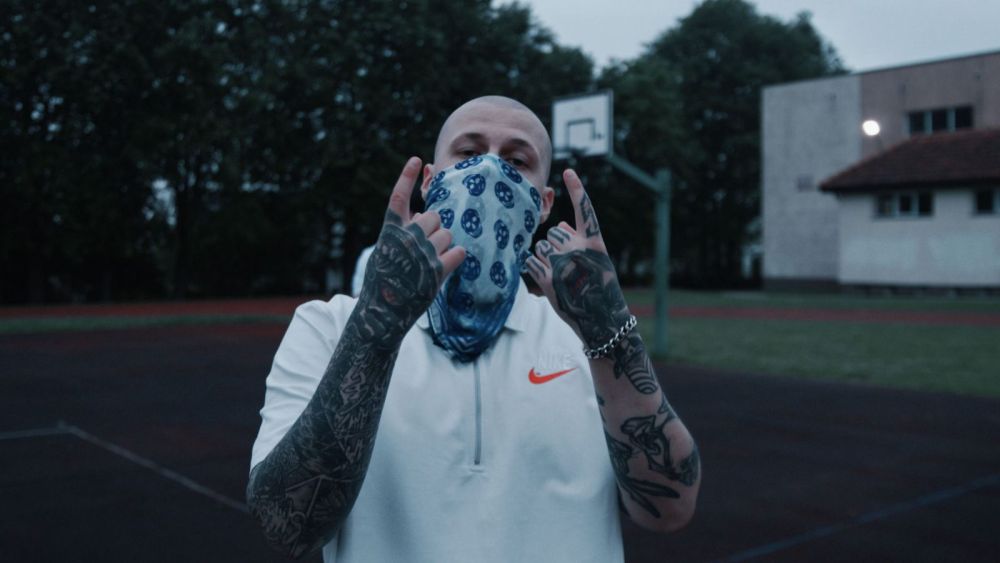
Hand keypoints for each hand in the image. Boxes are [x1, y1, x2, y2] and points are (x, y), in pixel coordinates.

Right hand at [358, 157, 465, 338]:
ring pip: (447, 234)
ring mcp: (422, 253)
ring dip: (443, 246)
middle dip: (433, 230)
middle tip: (423, 249)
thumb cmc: (383, 282)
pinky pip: (458, 252)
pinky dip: (454, 259)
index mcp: (390, 231)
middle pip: (434, 218)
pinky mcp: (438, 270)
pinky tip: (444, 269)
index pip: (399, 197)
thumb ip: (400, 232)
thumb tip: (419, 217)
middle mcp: (406, 237)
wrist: (383, 313)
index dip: (407, 177)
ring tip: (428, 264)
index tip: (417, 160)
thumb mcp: (384, 251)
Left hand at [524, 169, 629, 349]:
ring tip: (561, 275)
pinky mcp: (548, 279)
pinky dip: (535, 269)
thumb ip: (579, 240)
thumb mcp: (596, 260)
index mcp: (594, 241)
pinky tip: (549, 281)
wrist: (600, 318)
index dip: (577, 190)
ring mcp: (563, 263)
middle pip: (553, 232)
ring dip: (545, 258)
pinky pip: (531, 262)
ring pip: (541, 246)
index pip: (584, 210)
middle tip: (568, 265)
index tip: (569, 171)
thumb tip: (559, 225)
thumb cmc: (598, 287)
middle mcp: (579, 249)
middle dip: (555, 245)